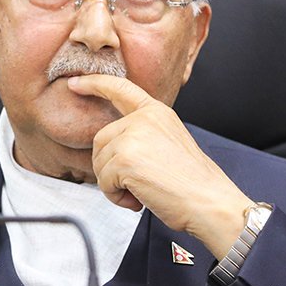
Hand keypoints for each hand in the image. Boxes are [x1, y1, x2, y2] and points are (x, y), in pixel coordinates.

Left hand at [67, 74, 253, 259]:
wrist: (210, 202)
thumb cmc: (193, 183)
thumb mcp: (170, 142)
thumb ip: (142, 135)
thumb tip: (112, 150)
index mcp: (156, 112)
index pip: (120, 89)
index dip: (95, 84)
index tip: (76, 83)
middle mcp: (144, 119)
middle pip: (100, 139)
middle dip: (109, 167)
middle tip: (135, 185)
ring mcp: (133, 137)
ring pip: (99, 163)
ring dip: (114, 185)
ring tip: (141, 192)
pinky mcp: (125, 159)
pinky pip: (104, 182)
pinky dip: (116, 196)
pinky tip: (138, 199)